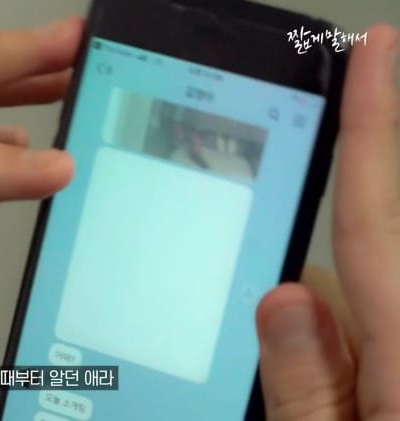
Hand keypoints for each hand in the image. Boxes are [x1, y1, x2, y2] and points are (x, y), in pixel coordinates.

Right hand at [257, 25, 399, 419]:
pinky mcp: (397, 386)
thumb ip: (311, 393)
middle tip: (302, 368)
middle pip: (362, 279)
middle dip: (315, 292)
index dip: (376, 131)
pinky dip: (343, 364)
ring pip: (361, 323)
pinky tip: (335, 387)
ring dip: (328, 350)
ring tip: (324, 399)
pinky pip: (369, 353)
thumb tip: (288, 299)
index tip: (379, 54)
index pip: (380, 219)